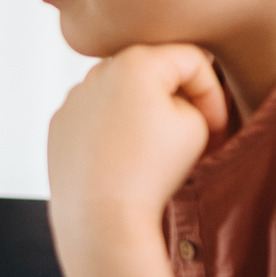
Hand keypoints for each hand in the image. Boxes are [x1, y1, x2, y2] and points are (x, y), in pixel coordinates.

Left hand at [45, 44, 227, 249]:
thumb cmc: (153, 171)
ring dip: (144, 112)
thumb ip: (193, 94)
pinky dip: (113, 130)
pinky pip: (96, 117)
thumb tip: (173, 95)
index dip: (213, 93)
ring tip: (153, 150)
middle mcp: (97, 71)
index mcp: (136, 61)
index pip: (191, 60)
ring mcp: (73, 97)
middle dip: (177, 99)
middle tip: (191, 134)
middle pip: (154, 73)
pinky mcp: (59, 123)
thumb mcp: (197, 124)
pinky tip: (123, 158)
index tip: (216, 127)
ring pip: (122, 93)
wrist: (102, 216)